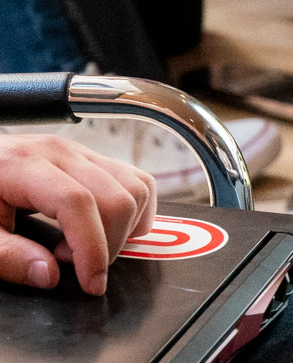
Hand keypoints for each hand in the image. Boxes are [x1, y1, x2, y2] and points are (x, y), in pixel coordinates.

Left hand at [0, 134, 155, 294]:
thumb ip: (7, 256)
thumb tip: (49, 275)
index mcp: (24, 165)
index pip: (78, 203)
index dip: (91, 248)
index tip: (92, 282)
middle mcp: (59, 152)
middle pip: (115, 198)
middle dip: (109, 244)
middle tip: (75, 263)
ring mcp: (80, 152)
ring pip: (136, 189)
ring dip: (124, 228)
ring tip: (85, 244)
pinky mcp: (92, 158)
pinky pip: (137, 181)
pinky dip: (135, 210)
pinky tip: (106, 228)